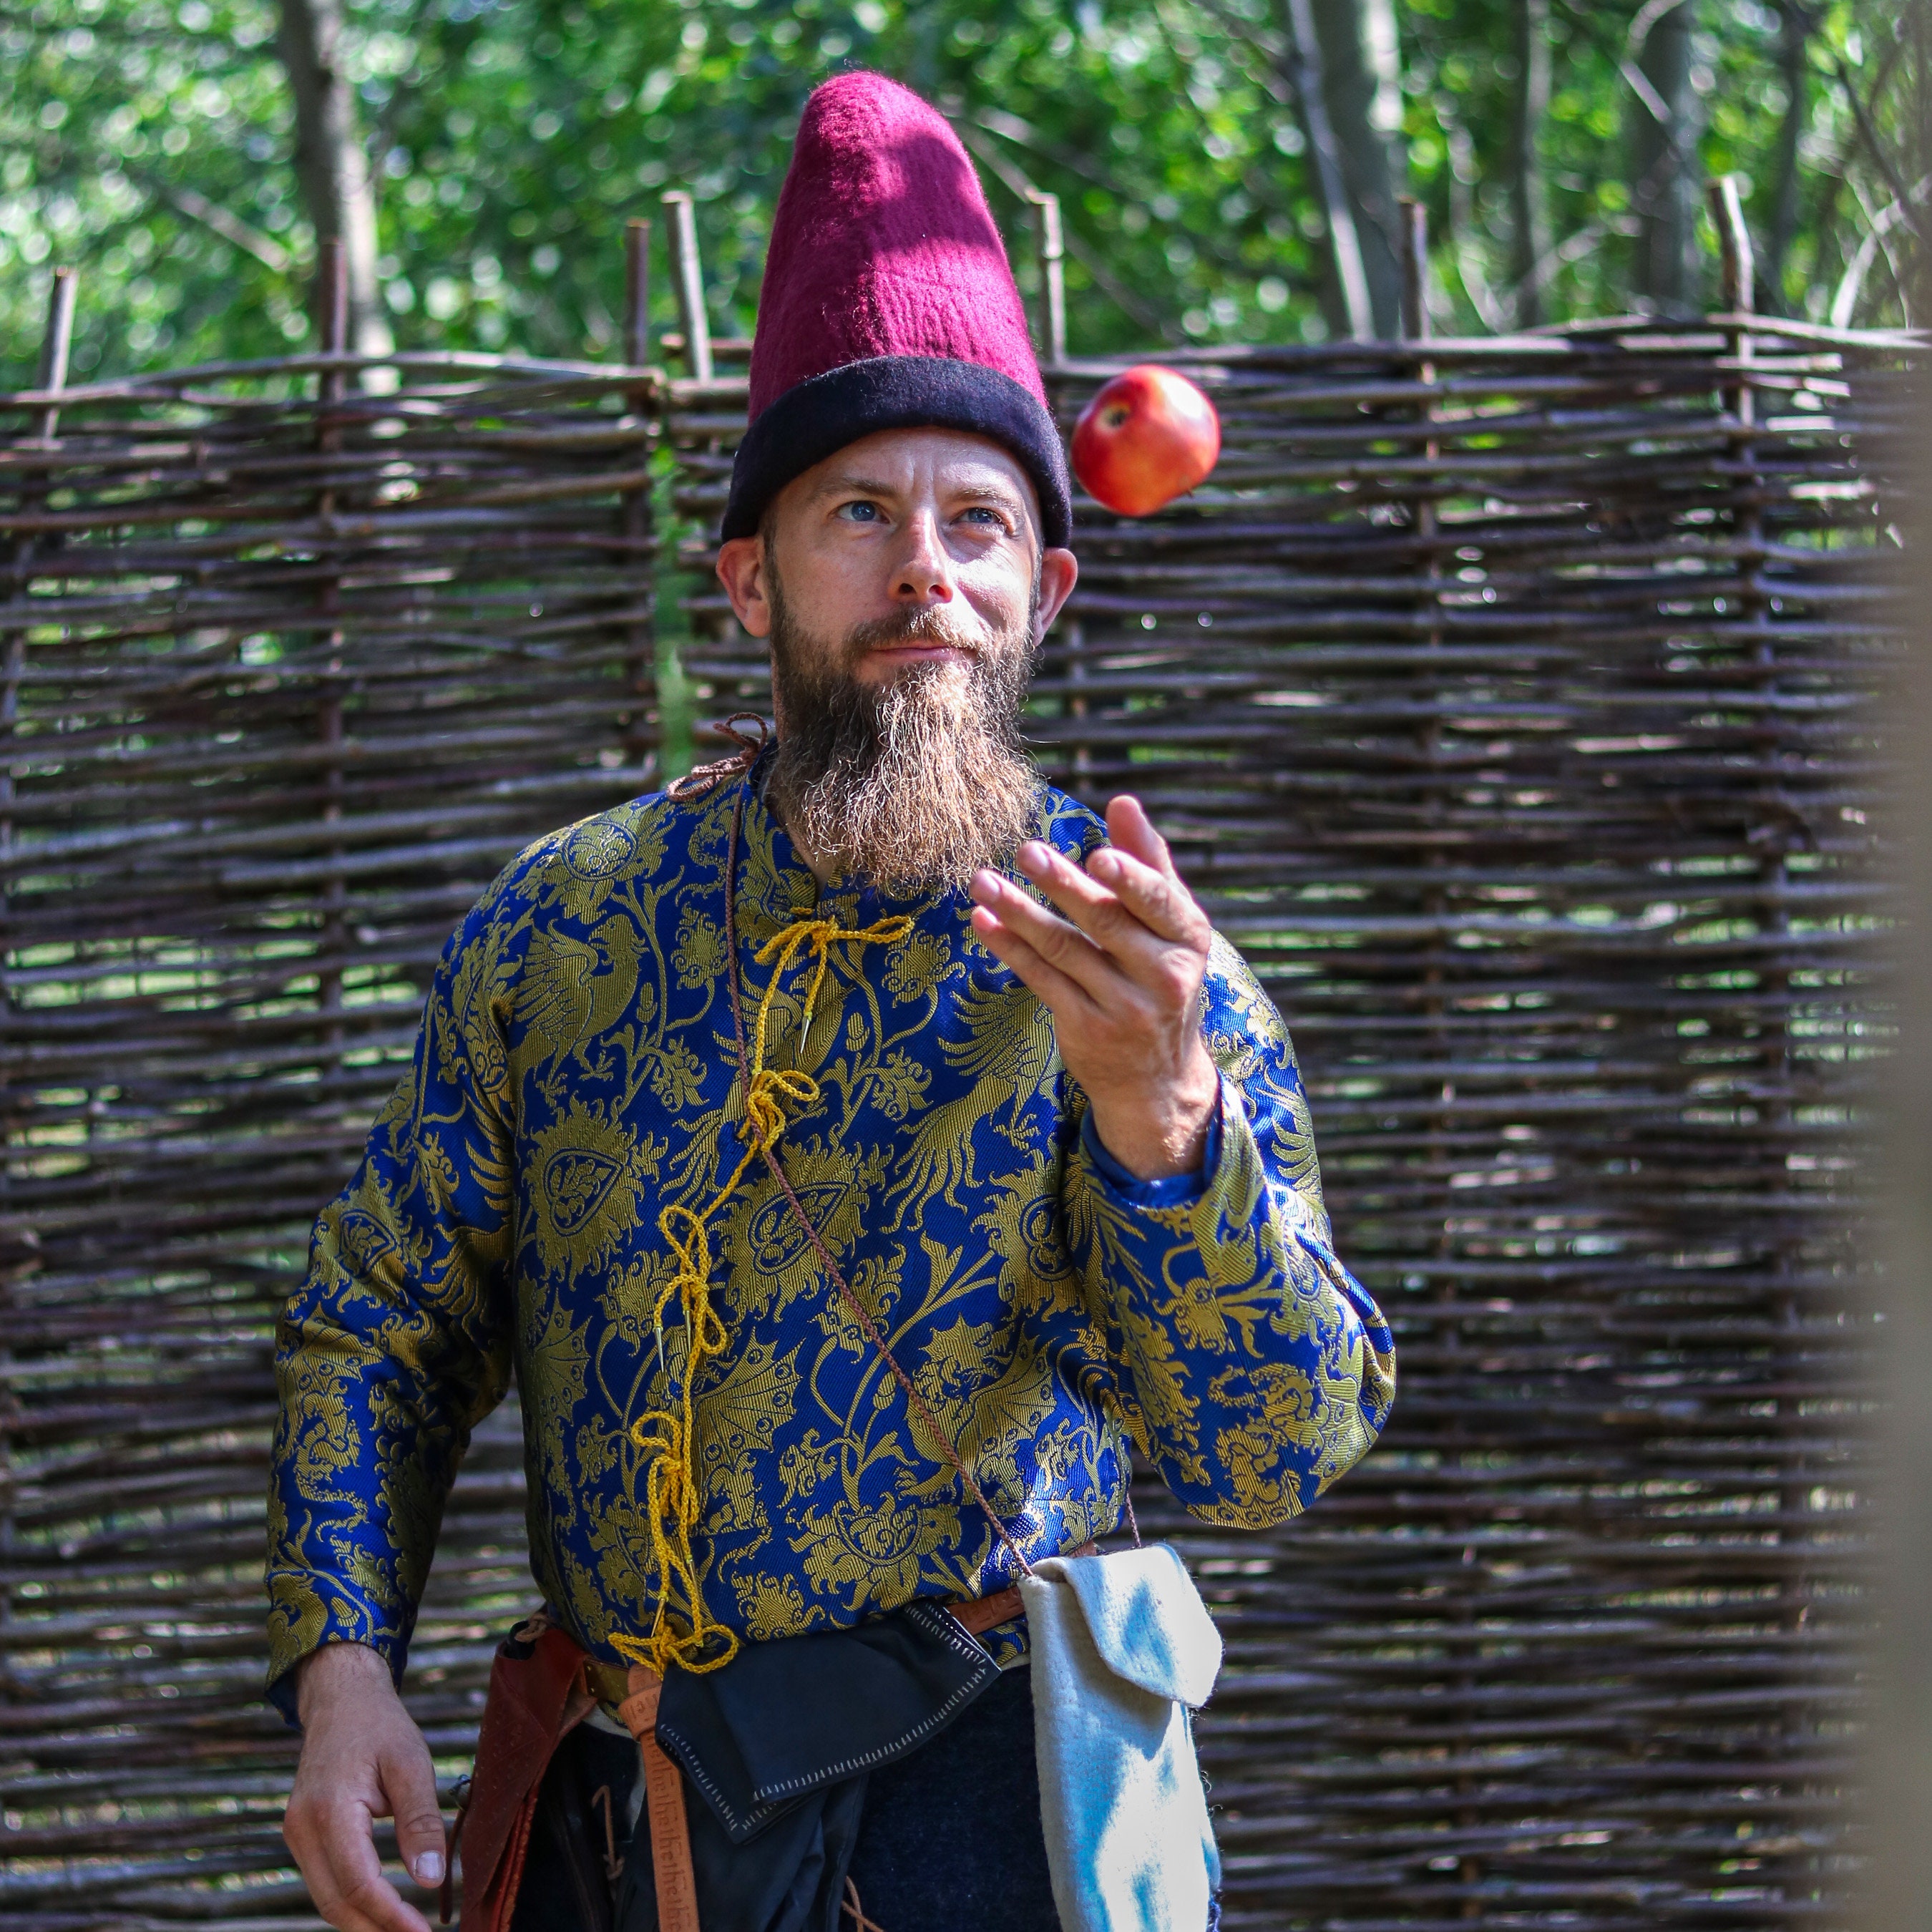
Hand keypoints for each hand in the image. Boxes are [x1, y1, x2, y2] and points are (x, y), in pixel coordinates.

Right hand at [283, 1642, 446, 1931]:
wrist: (341, 1699)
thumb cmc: (380, 1726)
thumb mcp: (411, 1764)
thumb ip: (421, 1822)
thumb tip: (433, 1880)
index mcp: (328, 1811)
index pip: (359, 1884)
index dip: (392, 1916)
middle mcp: (302, 1830)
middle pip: (337, 1904)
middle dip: (376, 1929)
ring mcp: (296, 1836)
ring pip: (327, 1900)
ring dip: (364, 1922)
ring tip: (406, 1929)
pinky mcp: (302, 1837)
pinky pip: (325, 1883)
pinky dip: (353, 1902)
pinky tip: (385, 1908)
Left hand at [969, 794, 1219, 1180]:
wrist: (1156, 1078)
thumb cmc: (1160, 978)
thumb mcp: (1171, 927)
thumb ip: (1148, 863)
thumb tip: (1124, 802)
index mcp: (1188, 939)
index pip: (1159, 903)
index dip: (1129, 879)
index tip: (1097, 855)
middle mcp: (1163, 976)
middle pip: (1105, 922)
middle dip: (1064, 885)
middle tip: (1027, 851)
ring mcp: (1124, 1007)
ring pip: (1065, 949)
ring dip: (1020, 912)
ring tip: (983, 881)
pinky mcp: (1086, 1028)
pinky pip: (1041, 979)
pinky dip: (1010, 947)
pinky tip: (984, 920)